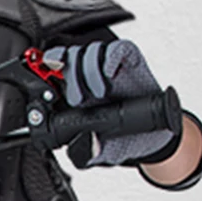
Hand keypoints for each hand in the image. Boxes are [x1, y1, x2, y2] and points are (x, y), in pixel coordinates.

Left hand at [42, 40, 177, 167]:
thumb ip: (88, 152)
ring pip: (89, 50)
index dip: (46, 67)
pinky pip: (117, 48)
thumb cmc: (123, 137)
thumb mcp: (101, 149)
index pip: (53, 66)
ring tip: (99, 93)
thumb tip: (80, 148)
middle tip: (78, 100)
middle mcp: (88, 73)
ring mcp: (108, 65)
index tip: (47, 82)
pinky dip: (110, 57)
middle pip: (68, 56)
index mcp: (74, 89)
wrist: (154, 136)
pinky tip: (110, 73)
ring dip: (89, 70)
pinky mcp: (129, 60)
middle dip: (69, 76)